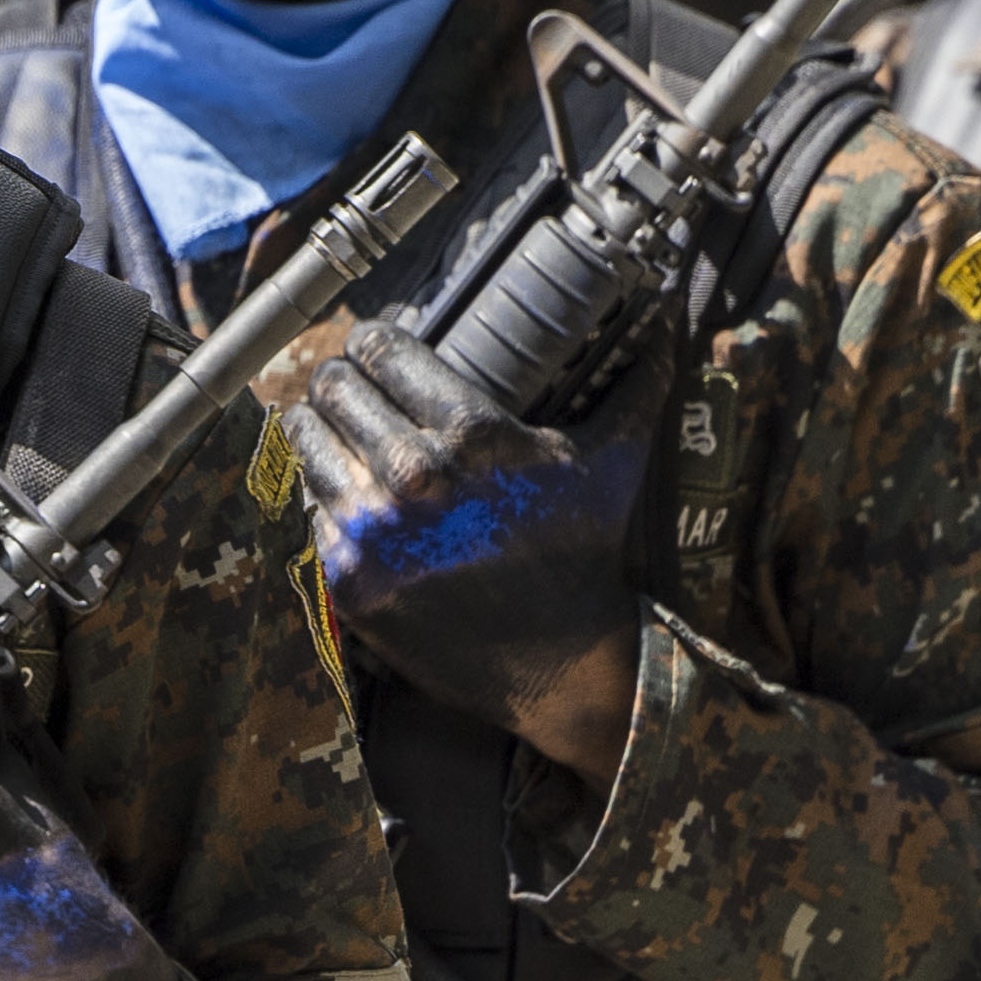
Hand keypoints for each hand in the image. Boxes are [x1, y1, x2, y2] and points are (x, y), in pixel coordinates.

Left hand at [282, 320, 659, 782]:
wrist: (564, 663)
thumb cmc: (584, 551)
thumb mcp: (613, 461)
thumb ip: (638, 382)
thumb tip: (675, 316)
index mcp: (470, 433)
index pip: (379, 352)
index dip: (369, 342)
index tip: (371, 347)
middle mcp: (413, 474)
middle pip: (334, 390)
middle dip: (338, 379)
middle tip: (346, 383)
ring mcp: (372, 528)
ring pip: (306, 441)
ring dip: (314, 427)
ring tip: (329, 424)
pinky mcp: (347, 575)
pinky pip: (306, 505)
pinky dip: (318, 490)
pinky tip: (337, 484)